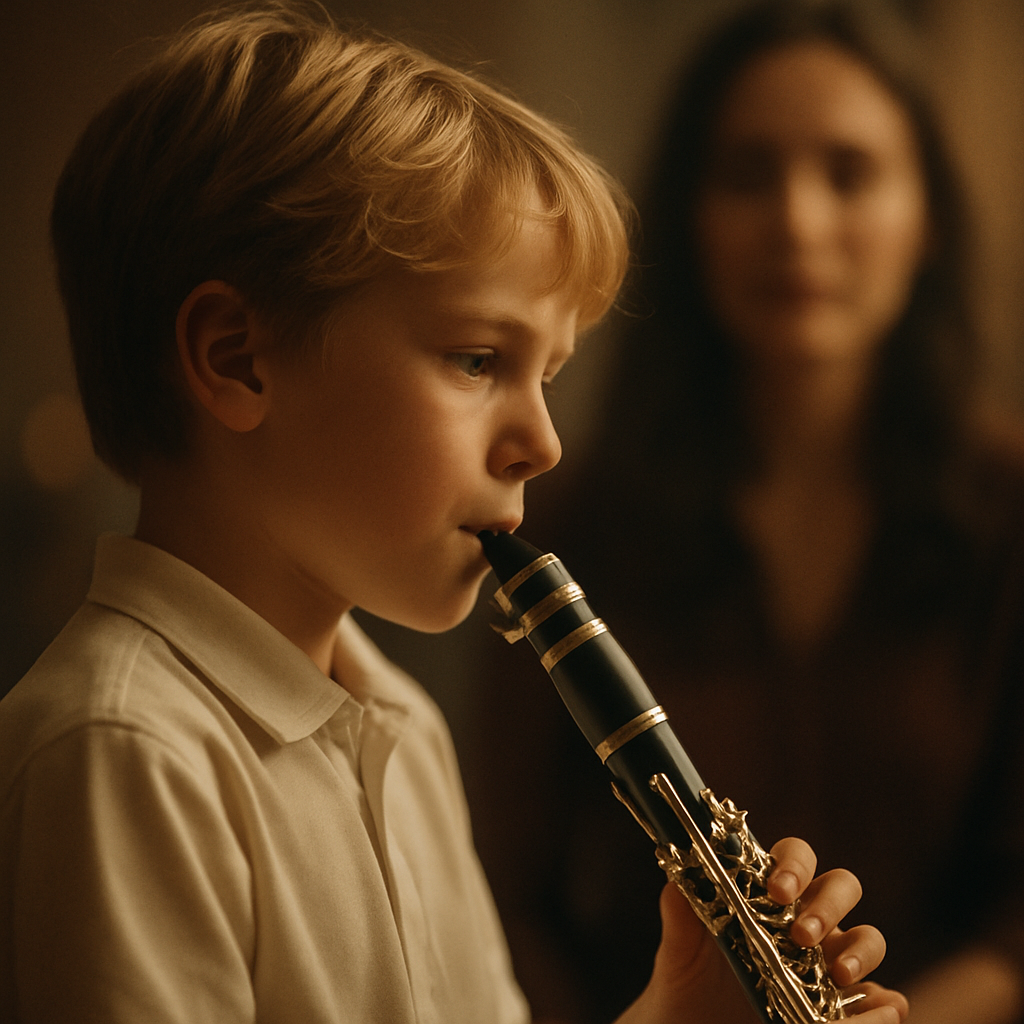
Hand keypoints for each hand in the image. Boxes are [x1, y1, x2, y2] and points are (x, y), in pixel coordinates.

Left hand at [614, 837, 909, 1023]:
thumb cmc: (689, 985)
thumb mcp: (680, 951)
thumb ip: (681, 913)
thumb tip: (679, 875)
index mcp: (768, 896)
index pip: (795, 857)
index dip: (793, 864)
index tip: (777, 889)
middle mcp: (805, 922)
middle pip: (841, 886)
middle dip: (829, 905)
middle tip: (803, 934)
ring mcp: (828, 965)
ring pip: (869, 938)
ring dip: (862, 951)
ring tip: (838, 974)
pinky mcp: (843, 1009)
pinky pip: (883, 1000)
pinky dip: (885, 1005)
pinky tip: (876, 1013)